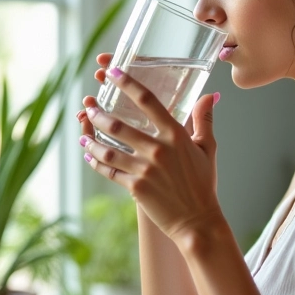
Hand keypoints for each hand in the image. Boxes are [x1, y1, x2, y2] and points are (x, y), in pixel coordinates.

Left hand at [77, 64, 222, 245]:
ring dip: (92, 138)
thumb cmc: (203, 185)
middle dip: (99, 113)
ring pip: (108, 149)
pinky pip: (109, 171)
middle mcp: (159, 149)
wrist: (198, 222)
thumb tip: (210, 95)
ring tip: (84, 130)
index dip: (127, 84)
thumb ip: (204, 120)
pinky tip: (89, 155)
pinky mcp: (136, 188)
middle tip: (89, 105)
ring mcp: (146, 169)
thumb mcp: (207, 149)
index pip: (148, 101)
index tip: (112, 72)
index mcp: (176, 135)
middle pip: (119, 125)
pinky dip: (96, 162)